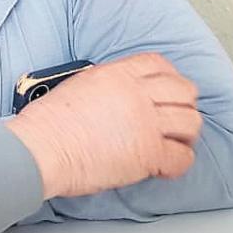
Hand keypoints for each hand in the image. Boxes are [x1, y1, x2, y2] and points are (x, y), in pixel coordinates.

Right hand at [4, 53, 201, 198]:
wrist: (41, 147)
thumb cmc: (48, 123)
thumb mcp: (79, 85)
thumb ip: (106, 86)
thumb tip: (116, 98)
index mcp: (117, 74)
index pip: (158, 64)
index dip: (170, 77)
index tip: (169, 91)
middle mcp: (136, 94)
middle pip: (183, 91)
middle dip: (185, 105)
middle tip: (176, 119)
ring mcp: (145, 122)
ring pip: (190, 122)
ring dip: (186, 134)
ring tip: (176, 143)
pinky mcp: (148, 153)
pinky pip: (182, 157)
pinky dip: (179, 163)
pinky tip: (166, 167)